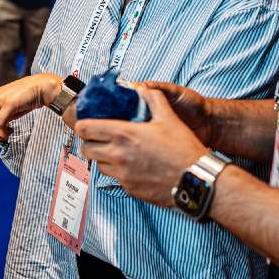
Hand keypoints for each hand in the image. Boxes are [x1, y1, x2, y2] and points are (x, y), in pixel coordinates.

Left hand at [77, 87, 207, 206]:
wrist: (196, 179)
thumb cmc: (183, 149)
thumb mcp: (169, 118)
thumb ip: (153, 99)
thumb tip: (143, 89)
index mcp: (123, 134)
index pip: (85, 129)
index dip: (83, 125)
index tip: (86, 124)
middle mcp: (118, 156)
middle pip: (86, 149)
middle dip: (89, 143)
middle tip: (98, 138)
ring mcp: (123, 175)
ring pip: (99, 166)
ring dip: (102, 158)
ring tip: (115, 151)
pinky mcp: (130, 189)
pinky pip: (115, 179)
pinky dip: (118, 172)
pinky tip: (131, 166)